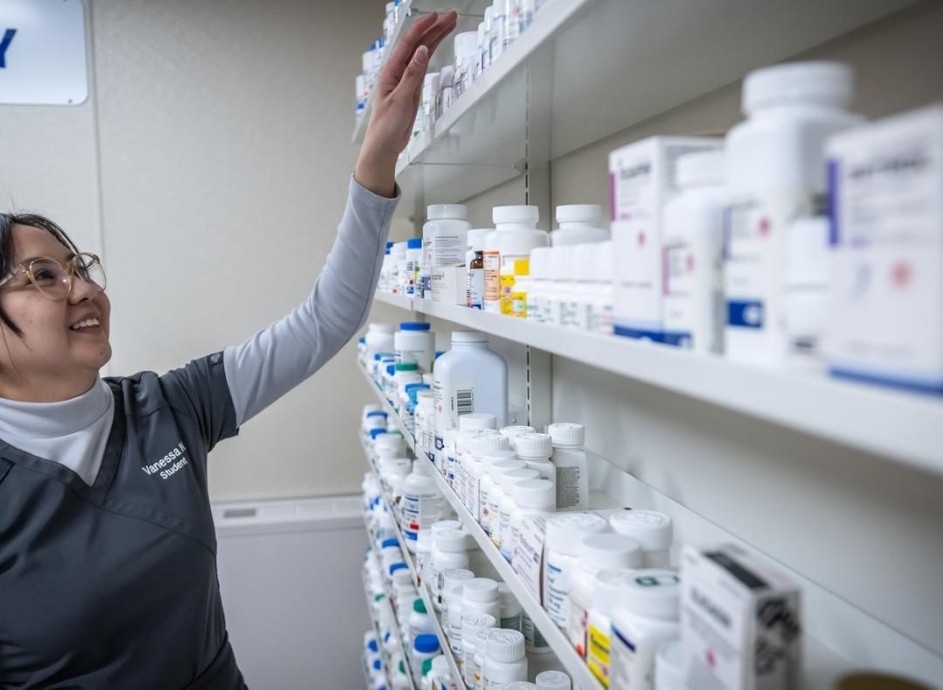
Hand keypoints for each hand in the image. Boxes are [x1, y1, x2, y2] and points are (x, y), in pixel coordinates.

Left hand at [355, 10, 457, 196]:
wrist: (385, 146)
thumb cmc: (386, 126)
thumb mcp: (400, 99)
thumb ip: (412, 75)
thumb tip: (421, 51)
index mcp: (391, 71)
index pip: (409, 43)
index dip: (423, 27)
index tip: (437, 16)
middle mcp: (398, 71)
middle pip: (418, 44)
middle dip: (434, 29)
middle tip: (451, 17)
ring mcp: (406, 79)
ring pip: (422, 53)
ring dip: (435, 39)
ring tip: (449, 25)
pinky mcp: (412, 88)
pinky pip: (423, 67)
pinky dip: (431, 54)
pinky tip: (436, 45)